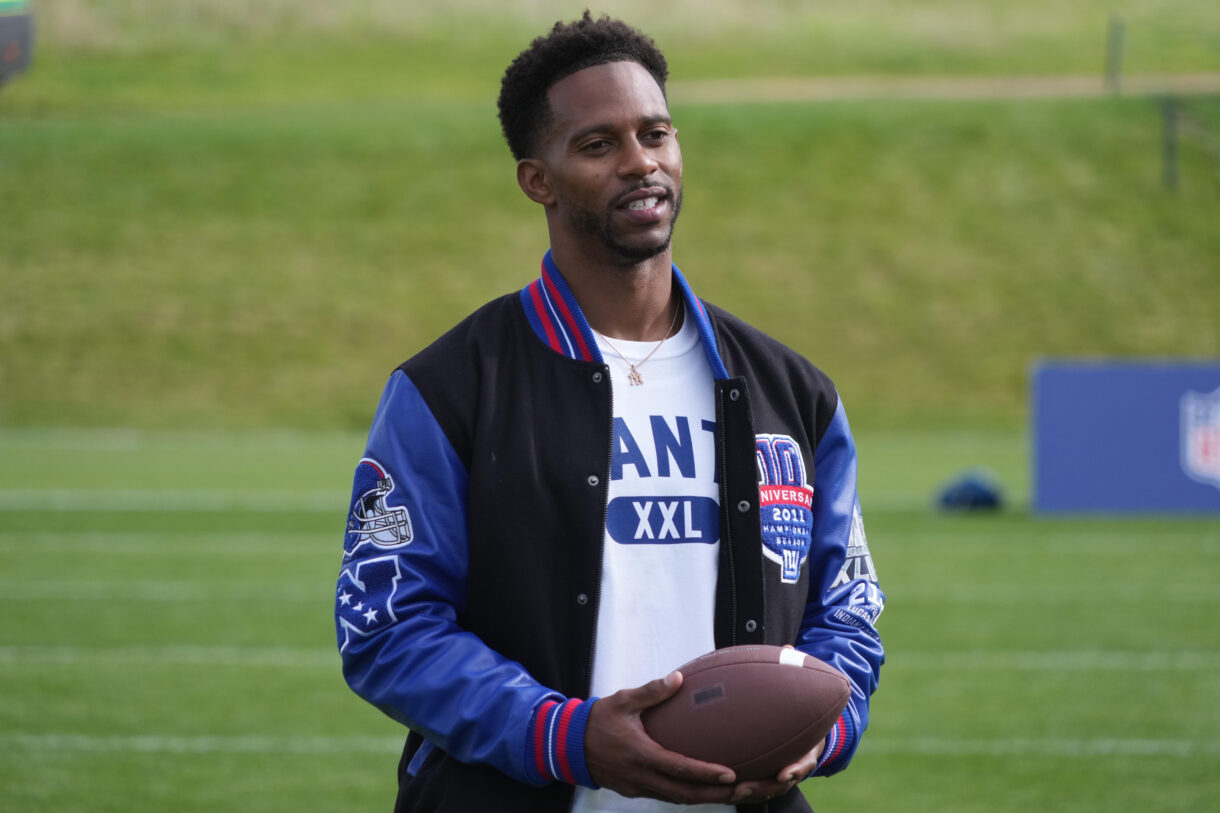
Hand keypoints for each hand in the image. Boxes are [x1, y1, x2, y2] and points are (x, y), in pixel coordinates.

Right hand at [584, 671, 737, 804]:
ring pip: (679, 800)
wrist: (568, 746)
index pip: (678, 768)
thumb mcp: (622, 700)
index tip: (730, 774)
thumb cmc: (598, 720)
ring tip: (736, 793)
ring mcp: (639, 787)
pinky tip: (709, 789)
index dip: (705, 774)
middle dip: (718, 795)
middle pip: (685, 794)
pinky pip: (669, 797)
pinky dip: (691, 795)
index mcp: (640, 754)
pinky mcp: (637, 791)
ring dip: (708, 798)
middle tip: (747, 789)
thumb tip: (678, 678)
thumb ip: (651, 691)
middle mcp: (641, 777)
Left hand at [729, 645, 824, 802]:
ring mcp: (776, 773)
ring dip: (747, 792)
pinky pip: (749, 782)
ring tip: (728, 791)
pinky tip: (714, 780)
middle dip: (762, 789)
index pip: (803, 763)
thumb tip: (790, 648)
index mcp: (805, 748)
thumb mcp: (802, 693)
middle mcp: (792, 765)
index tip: (784, 773)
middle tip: (743, 789)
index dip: (795, 770)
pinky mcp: (760, 773)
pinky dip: (735, 784)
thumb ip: (795, 675)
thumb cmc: (799, 708)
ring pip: (763, 789)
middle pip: (779, 784)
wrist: (804, 725)